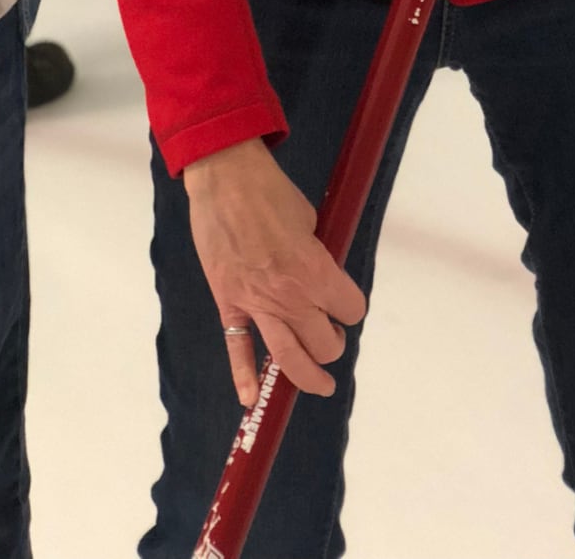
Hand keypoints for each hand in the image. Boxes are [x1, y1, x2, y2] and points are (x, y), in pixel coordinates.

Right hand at [184, 139, 366, 405]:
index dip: (350, 306)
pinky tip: (251, 399)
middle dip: (331, 340)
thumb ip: (317, 256)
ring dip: (308, 375)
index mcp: (314, 272)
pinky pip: (237, 347)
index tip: (344, 300)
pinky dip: (244, 375)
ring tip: (320, 382)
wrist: (223, 176)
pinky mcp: (228, 301)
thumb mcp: (310, 221)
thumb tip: (320, 274)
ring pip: (288, 358)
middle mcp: (289, 296)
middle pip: (324, 342)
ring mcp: (255, 303)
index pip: (351, 310)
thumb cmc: (269, 190)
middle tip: (329, 330)